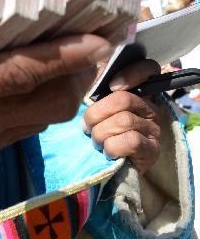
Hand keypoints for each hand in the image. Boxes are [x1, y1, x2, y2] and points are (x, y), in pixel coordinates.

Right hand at [0, 0, 111, 238]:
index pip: (29, 71)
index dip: (68, 55)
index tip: (101, 37)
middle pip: (56, 101)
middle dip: (83, 73)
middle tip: (94, 42)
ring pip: (48, 118)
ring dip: (68, 91)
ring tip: (74, 61)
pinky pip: (29, 127)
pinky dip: (44, 106)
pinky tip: (34, 86)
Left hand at [82, 59, 161, 175]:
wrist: (107, 169)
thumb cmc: (99, 134)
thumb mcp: (96, 109)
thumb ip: (96, 89)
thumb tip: (87, 71)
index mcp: (136, 92)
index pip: (148, 69)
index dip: (131, 73)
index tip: (111, 85)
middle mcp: (150, 108)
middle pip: (123, 99)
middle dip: (97, 114)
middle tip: (87, 127)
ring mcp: (153, 129)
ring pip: (124, 121)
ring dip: (101, 133)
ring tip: (96, 142)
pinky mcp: (152, 150)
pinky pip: (131, 141)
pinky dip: (112, 147)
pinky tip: (107, 152)